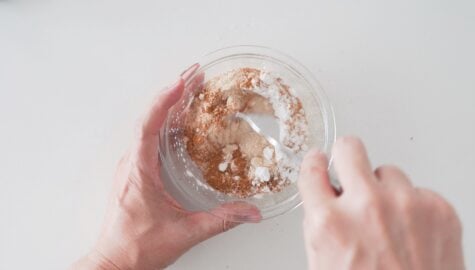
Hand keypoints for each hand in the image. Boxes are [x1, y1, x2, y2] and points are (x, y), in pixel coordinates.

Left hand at [71, 64, 260, 269]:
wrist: (114, 262)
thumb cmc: (138, 248)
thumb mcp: (185, 233)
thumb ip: (221, 220)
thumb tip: (251, 212)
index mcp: (139, 170)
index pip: (148, 126)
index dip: (164, 101)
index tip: (181, 82)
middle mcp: (132, 164)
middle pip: (150, 118)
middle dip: (172, 94)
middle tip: (194, 76)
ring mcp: (132, 167)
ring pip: (147, 127)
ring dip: (167, 106)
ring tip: (188, 90)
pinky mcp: (135, 173)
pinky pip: (147, 138)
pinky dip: (163, 123)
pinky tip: (177, 122)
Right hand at [298, 137, 463, 269]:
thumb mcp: (323, 263)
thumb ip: (319, 223)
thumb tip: (323, 194)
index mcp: (330, 223)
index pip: (312, 169)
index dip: (314, 164)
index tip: (318, 161)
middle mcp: (367, 206)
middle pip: (350, 147)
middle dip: (346, 156)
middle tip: (350, 167)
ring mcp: (406, 204)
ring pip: (388, 171)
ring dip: (384, 189)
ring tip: (388, 220)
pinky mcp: (439, 208)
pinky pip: (418, 190)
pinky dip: (413, 207)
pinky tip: (411, 232)